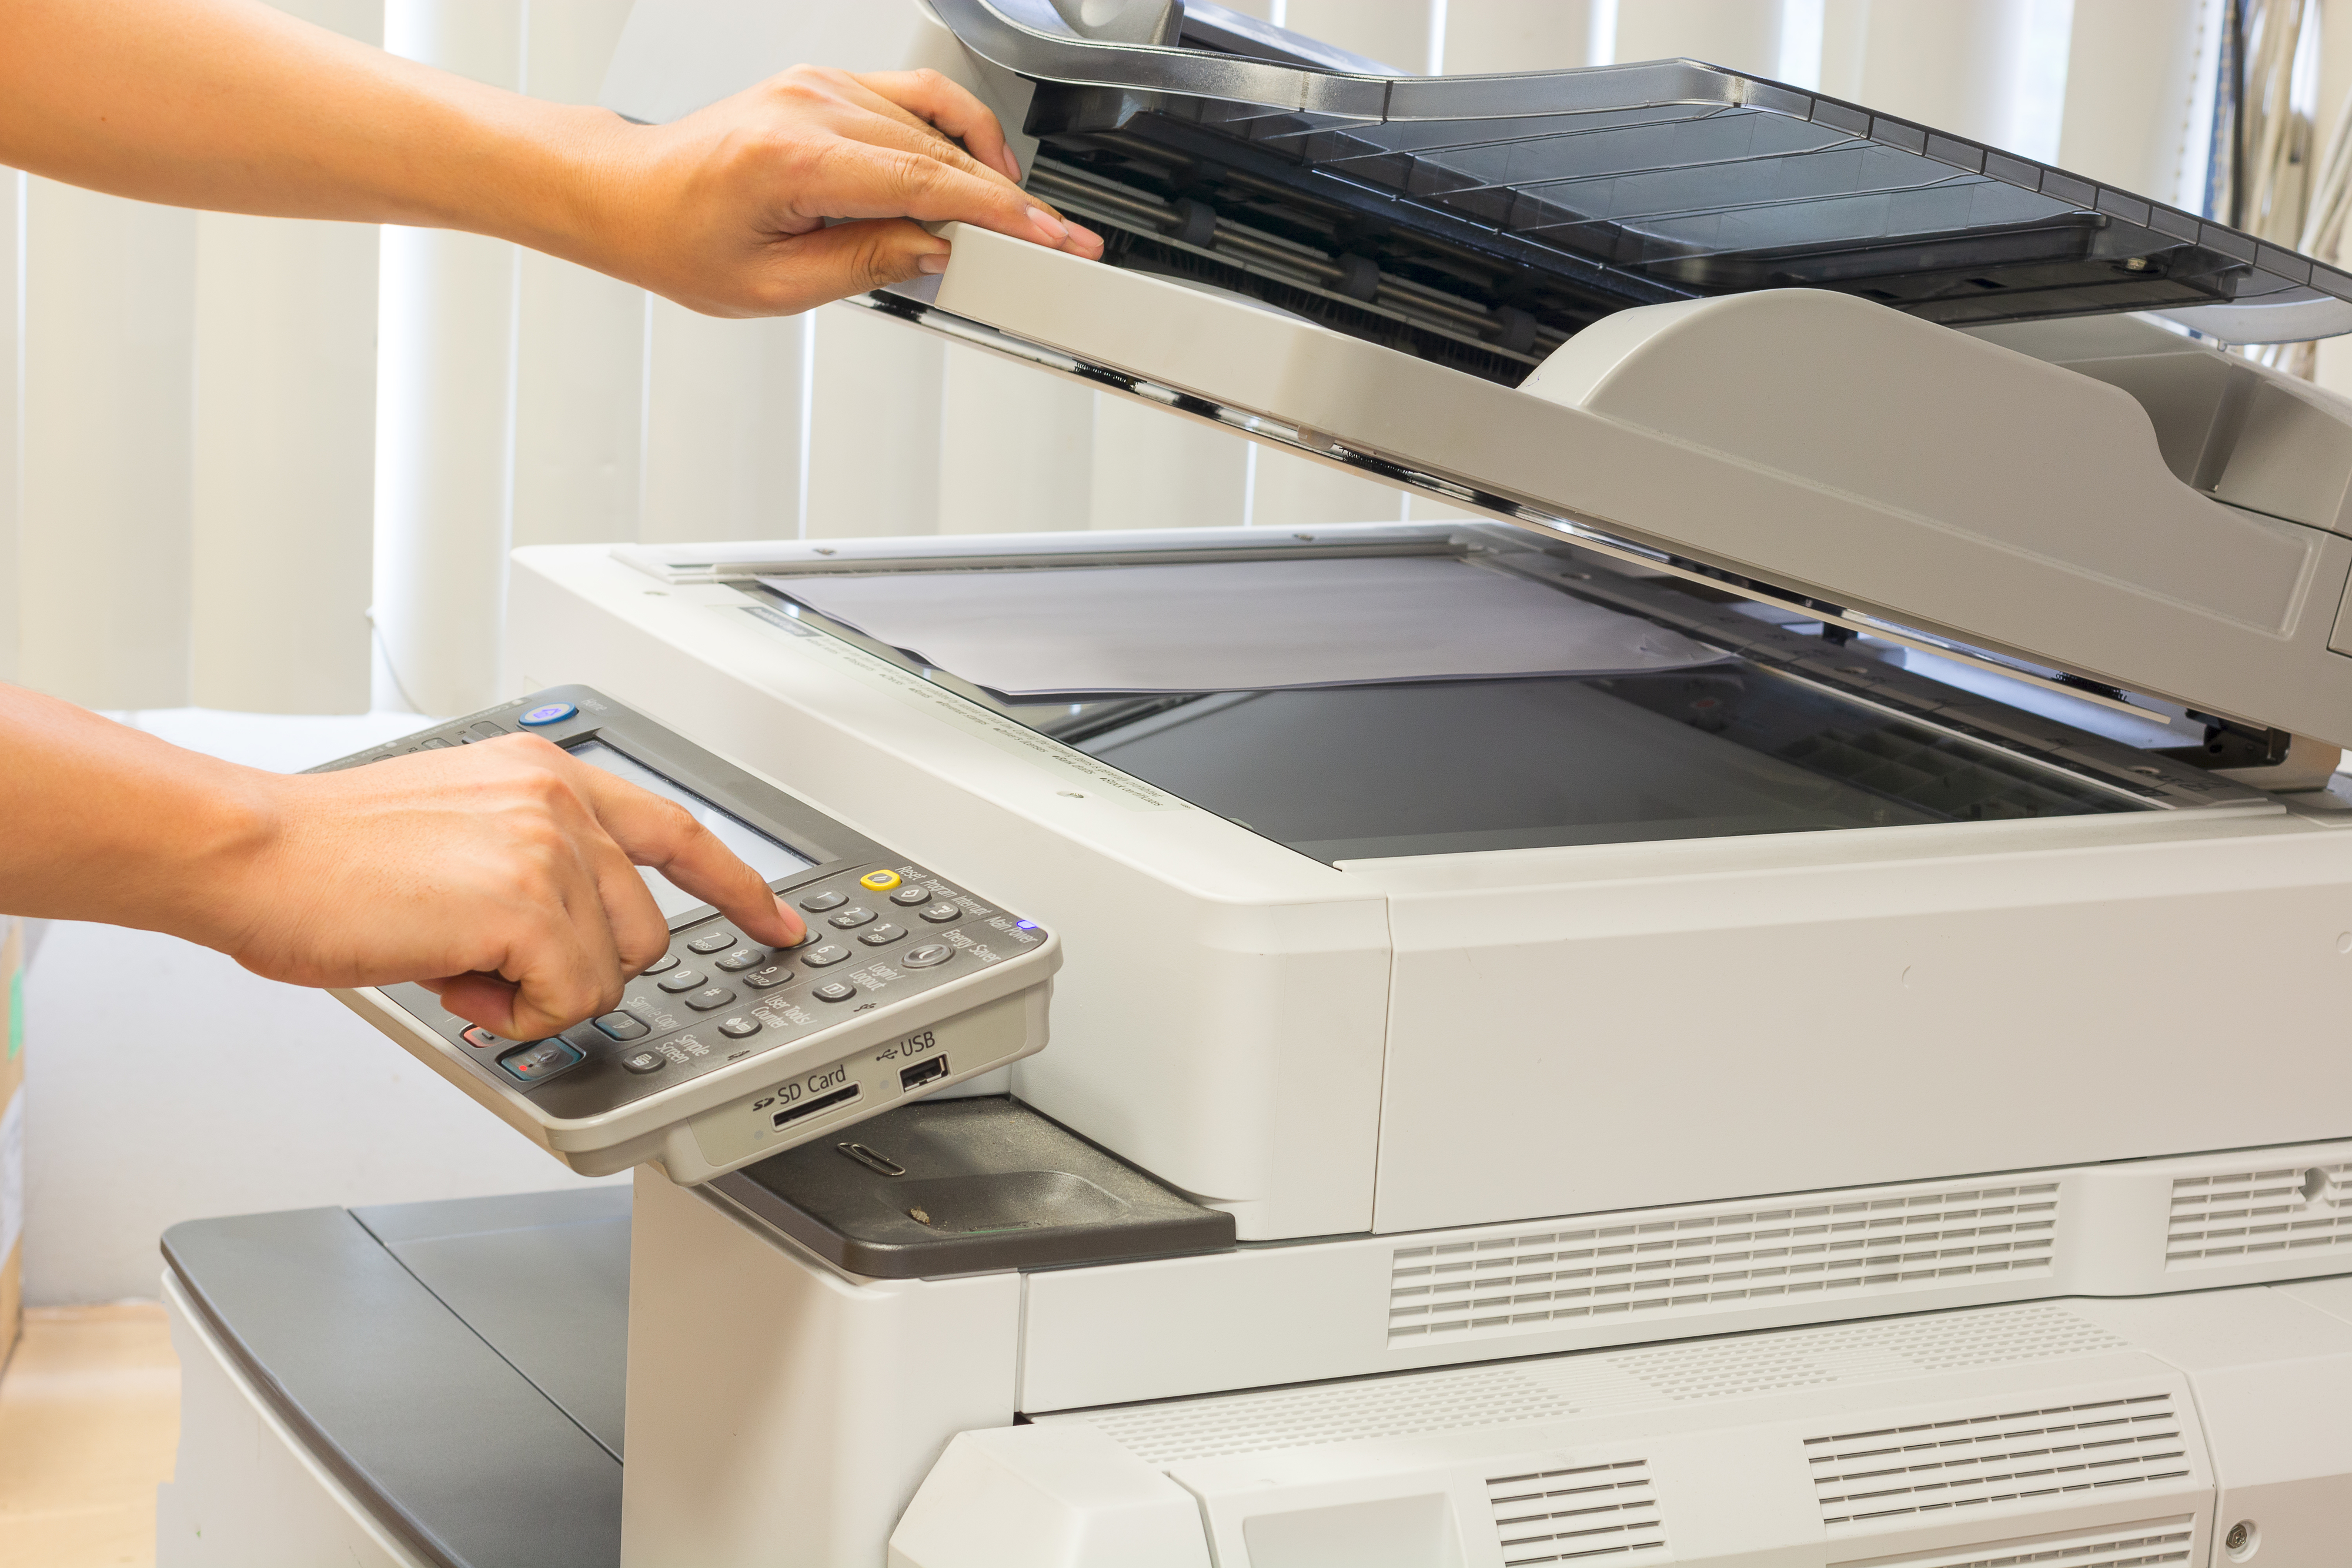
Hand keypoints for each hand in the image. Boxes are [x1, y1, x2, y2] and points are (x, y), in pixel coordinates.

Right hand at [216, 736, 808, 1038]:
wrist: (257, 856)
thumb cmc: (329, 859)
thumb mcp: (458, 833)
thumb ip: (531, 864)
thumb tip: (567, 942)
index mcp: (545, 775)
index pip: (677, 831)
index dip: (738, 888)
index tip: (778, 924)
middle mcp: (559, 799)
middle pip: (643, 931)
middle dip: (577, 971)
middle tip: (488, 963)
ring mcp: (550, 847)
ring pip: (610, 973)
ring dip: (538, 993)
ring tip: (457, 960)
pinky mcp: (530, 903)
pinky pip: (569, 1000)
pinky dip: (514, 1015)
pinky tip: (455, 979)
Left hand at [570, 65, 1105, 316]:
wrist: (629, 194)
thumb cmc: (679, 239)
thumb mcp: (776, 288)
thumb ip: (867, 265)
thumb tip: (937, 249)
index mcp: (794, 158)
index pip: (927, 180)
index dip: (1001, 213)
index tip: (1050, 237)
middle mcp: (811, 106)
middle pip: (943, 152)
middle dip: (1010, 202)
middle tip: (1058, 244)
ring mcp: (821, 86)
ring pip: (938, 121)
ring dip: (985, 171)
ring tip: (1013, 220)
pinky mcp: (826, 84)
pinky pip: (914, 96)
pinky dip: (955, 132)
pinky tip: (974, 167)